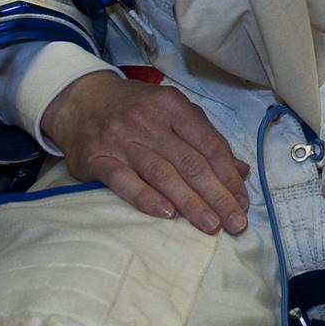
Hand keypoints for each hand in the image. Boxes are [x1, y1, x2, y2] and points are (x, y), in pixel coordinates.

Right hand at [40, 70, 250, 235]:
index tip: (243, 203)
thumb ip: (204, 138)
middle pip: (190, 162)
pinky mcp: (98, 158)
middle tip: (236, 223)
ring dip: (190, 203)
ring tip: (211, 226)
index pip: (209, 144)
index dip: (228, 176)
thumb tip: (240, 170)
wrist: (81, 99)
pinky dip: (146, 198)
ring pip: (162, 174)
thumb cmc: (135, 109)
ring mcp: (122, 139)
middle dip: (217, 195)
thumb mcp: (172, 112)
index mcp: (173, 106)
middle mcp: (149, 121)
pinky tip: (166, 214)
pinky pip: (124, 181)